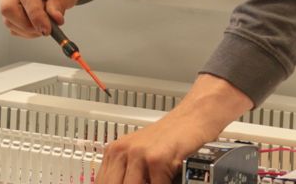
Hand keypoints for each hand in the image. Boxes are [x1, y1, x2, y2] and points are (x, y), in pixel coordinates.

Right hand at [0, 0, 79, 36]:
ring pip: (8, 19)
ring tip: (44, 23)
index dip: (36, 15)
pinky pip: (10, 24)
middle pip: (8, 8)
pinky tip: (37, 23)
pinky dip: (24, 30)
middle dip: (26, 24)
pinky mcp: (5, 4)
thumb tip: (55, 20)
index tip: (47, 29)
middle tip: (45, 29)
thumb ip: (59, 4)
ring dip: (27, 29)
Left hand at [96, 74, 253, 183]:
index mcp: (114, 151)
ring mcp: (138, 154)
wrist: (192, 118)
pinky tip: (169, 180)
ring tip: (157, 182)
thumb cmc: (169, 137)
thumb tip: (121, 183)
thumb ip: (127, 171)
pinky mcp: (156, 159)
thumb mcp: (140, 153)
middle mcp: (122, 151)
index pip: (104, 181)